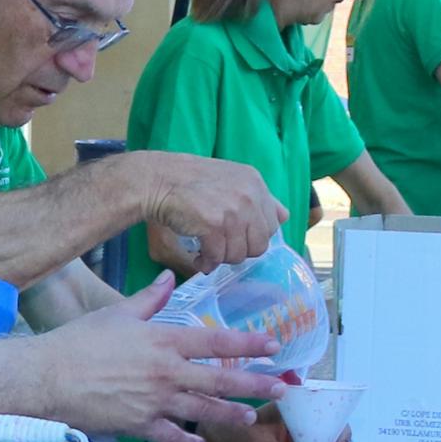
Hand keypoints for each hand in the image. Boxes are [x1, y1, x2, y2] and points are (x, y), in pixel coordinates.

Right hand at [35, 276, 278, 441]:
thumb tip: (168, 280)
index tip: (274, 346)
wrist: (49, 377)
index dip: (249, 344)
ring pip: (204, 410)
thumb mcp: (118, 314)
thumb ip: (149, 300)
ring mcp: (156, 402)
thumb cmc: (79, 341)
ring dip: (231, 415)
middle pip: (221, 380)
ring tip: (250, 418)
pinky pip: (172, 437)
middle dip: (255, 385)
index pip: (216, 342)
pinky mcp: (140, 425)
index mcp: (164, 341)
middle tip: (282, 389)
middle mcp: (167, 373)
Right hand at [125, 155, 284, 269]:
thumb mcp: (232, 178)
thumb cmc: (190, 181)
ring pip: (238, 255)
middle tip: (219, 245)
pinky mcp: (214, 225)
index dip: (251, 237)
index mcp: (256, 183)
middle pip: (259, 245)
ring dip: (221, 258)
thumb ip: (259, 198)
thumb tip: (284, 217)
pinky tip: (198, 255)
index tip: (233, 236)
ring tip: (206, 250)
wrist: (156, 179)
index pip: (272, 226)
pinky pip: (217, 258)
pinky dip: (206, 262)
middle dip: (239, 251)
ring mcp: (233, 211)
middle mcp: (249, 196)